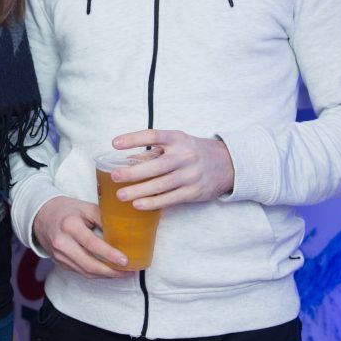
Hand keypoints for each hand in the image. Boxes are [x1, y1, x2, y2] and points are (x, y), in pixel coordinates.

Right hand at [33, 196, 128, 277]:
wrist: (42, 216)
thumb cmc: (67, 210)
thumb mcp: (86, 208)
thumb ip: (104, 220)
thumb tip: (124, 233)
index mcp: (70, 226)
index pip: (92, 244)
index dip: (109, 254)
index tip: (125, 261)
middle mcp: (62, 243)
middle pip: (89, 264)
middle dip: (111, 271)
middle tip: (128, 271)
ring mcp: (59, 255)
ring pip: (85, 272)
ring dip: (105, 275)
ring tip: (122, 273)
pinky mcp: (59, 262)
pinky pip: (80, 272)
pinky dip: (96, 273)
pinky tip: (108, 271)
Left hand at [111, 129, 233, 209]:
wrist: (226, 163)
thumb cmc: (193, 152)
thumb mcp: (177, 143)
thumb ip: (156, 150)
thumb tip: (128, 161)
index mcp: (177, 139)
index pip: (153, 135)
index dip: (133, 139)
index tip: (115, 143)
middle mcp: (185, 155)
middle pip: (156, 165)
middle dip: (133, 172)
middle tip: (114, 176)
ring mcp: (191, 175)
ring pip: (161, 185)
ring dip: (139, 191)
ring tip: (121, 195)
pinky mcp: (194, 191)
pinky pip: (170, 199)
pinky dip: (153, 202)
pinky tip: (138, 204)